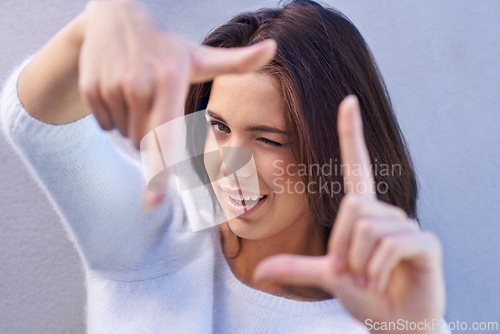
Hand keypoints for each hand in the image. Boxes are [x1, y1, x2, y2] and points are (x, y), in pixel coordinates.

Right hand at [78, 0, 275, 207]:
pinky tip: (121, 89)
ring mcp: (112, 87)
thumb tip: (276, 48)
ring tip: (139, 90)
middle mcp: (139, 85)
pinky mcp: (91, 90)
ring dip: (135, 125)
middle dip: (154, 136)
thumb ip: (238, 62)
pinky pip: (107, 125)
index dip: (162, 169)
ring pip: (127, 136)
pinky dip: (115, 116)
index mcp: (170, 80)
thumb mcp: (199, 56)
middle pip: (147, 142)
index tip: (155, 202)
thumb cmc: (166, 46)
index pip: (167, 134)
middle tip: (157, 101)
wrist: (116, 15)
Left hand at [253, 95, 444, 332]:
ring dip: (360, 264)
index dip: (351, 134)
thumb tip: (257, 273)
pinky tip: (382, 281)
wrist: (395, 322)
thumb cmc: (365, 294)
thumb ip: (297, 268)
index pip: (356, 165)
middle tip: (354, 271)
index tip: (347, 101)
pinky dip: (377, 270)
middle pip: (352, 206)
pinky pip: (391, 245)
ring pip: (368, 229)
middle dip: (343, 247)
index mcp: (364, 214)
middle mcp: (386, 213)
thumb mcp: (328, 276)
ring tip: (370, 278)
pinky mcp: (426, 243)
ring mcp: (408, 226)